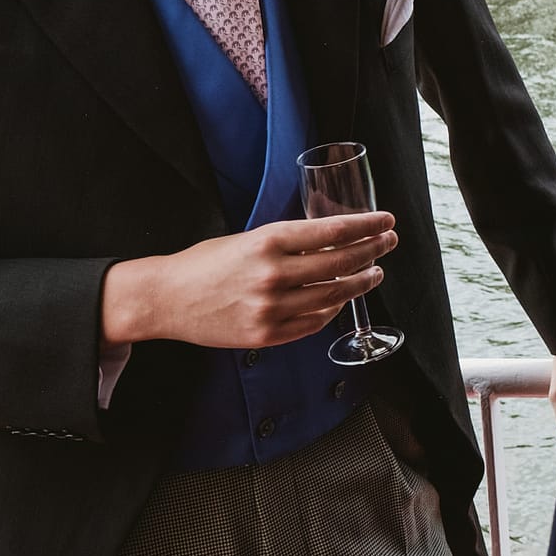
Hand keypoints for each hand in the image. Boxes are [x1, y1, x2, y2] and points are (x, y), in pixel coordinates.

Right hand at [101, 213, 397, 349]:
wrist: (166, 299)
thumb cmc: (206, 263)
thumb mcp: (248, 238)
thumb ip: (288, 241)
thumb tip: (333, 237)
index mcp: (267, 242)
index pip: (331, 231)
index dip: (365, 226)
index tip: (386, 220)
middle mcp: (272, 274)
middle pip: (340, 263)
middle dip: (372, 251)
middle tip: (388, 243)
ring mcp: (270, 308)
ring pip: (333, 296)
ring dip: (360, 283)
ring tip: (374, 272)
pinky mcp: (266, 335)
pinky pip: (314, 323)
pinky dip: (332, 310)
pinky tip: (341, 299)